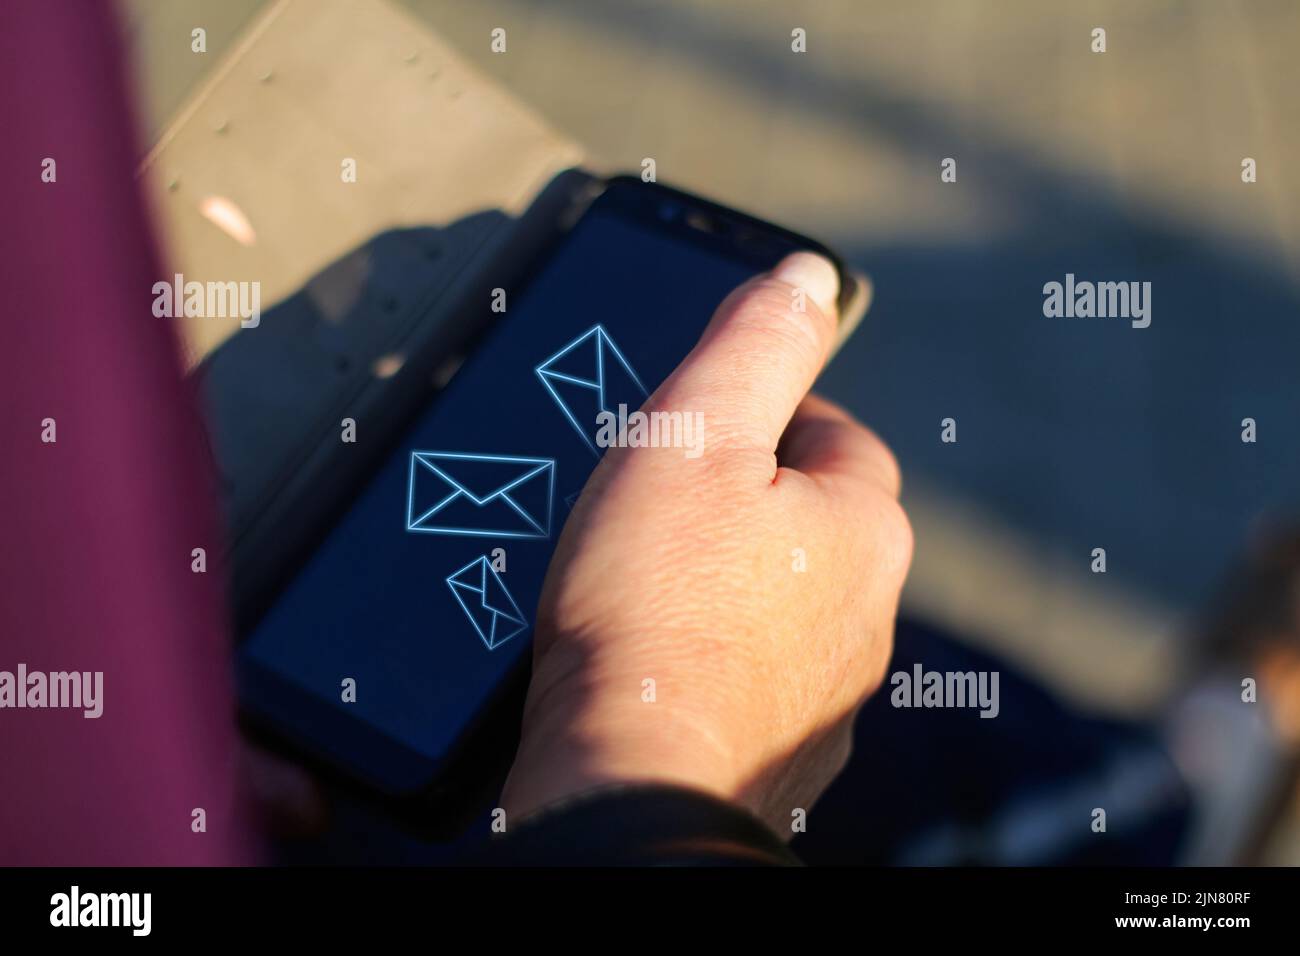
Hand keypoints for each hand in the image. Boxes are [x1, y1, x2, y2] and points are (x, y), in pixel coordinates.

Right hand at [501, 253, 911, 832]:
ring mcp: (827, 693)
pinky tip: (658, 654)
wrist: (631, 778)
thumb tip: (808, 276)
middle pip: (812, 523)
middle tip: (663, 496)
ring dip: (736, 581)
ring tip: (650, 577)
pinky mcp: (781, 751)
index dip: (768, 415)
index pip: (834, 436)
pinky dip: (717, 653)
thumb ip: (755, 347)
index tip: (708, 422)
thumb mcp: (695, 435)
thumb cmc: (655, 606)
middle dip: (750, 500)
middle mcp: (867, 615)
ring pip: (785, 603)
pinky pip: (753, 672)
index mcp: (863, 529)